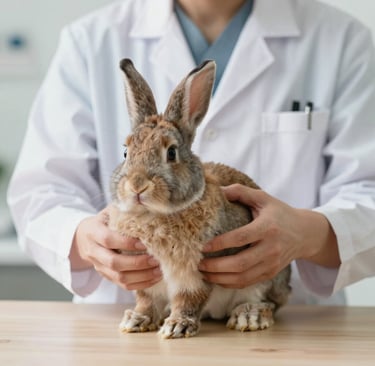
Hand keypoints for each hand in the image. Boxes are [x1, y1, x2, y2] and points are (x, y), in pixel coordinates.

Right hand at [70, 207, 161, 289]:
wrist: (83, 237)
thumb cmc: (103, 221)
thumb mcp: (108, 212)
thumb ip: (124, 209)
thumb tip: (147, 204)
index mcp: (93, 232)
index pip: (108, 240)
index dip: (126, 243)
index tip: (145, 243)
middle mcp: (94, 252)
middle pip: (114, 263)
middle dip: (137, 263)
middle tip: (156, 259)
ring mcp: (99, 267)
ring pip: (119, 278)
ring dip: (142, 276)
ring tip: (159, 270)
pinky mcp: (106, 276)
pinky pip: (123, 285)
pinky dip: (141, 284)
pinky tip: (155, 278)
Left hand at [199, 184, 338, 288]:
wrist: (305, 234)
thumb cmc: (279, 213)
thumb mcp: (263, 198)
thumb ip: (240, 192)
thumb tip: (217, 190)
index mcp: (267, 228)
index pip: (240, 238)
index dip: (220, 244)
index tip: (203, 246)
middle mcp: (271, 248)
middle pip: (240, 263)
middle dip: (216, 266)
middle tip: (199, 263)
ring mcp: (271, 264)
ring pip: (243, 278)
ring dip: (220, 278)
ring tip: (203, 273)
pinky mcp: (270, 273)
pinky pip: (247, 283)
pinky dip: (230, 284)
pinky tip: (216, 279)